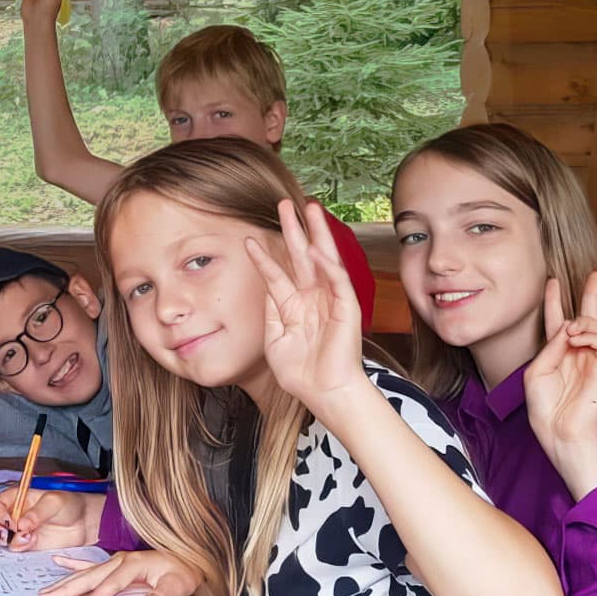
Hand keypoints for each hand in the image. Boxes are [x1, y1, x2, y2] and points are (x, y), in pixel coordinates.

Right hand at [0, 487, 101, 551]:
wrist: (85, 522)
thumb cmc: (70, 504)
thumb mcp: (54, 501)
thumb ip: (37, 512)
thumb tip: (22, 524)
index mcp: (17, 498)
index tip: (9, 522)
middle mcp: (14, 513)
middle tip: (4, 535)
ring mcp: (19, 530)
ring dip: (7, 540)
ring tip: (26, 539)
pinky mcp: (26, 544)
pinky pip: (14, 548)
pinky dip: (19, 548)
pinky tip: (32, 543)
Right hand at [40, 550, 199, 595]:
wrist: (187, 560)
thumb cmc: (182, 574)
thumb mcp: (179, 586)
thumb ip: (165, 595)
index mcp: (134, 564)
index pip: (112, 583)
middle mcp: (120, 560)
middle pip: (89, 576)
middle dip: (67, 588)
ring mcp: (114, 561)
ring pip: (84, 572)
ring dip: (64, 582)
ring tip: (45, 591)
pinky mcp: (113, 565)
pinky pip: (88, 564)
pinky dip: (72, 563)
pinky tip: (57, 561)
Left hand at [245, 199, 366, 410]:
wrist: (322, 392)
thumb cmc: (300, 371)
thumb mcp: (276, 338)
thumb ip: (272, 311)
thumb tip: (266, 286)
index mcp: (294, 305)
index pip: (278, 273)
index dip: (265, 256)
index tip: (250, 237)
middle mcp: (313, 297)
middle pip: (302, 256)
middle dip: (295, 229)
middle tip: (286, 203)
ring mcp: (330, 300)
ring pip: (324, 259)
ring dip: (317, 234)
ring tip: (310, 208)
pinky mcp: (346, 308)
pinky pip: (338, 282)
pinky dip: (329, 266)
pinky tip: (318, 250)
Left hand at [524, 271, 596, 496]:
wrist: (559, 429)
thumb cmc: (544, 405)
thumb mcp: (537, 370)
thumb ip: (551, 346)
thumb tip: (569, 327)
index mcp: (557, 353)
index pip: (556, 321)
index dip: (553, 301)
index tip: (553, 281)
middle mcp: (576, 352)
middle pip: (585, 316)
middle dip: (590, 293)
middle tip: (594, 273)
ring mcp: (593, 358)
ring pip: (594, 325)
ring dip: (581, 321)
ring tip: (571, 332)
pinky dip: (590, 334)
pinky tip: (578, 339)